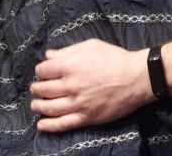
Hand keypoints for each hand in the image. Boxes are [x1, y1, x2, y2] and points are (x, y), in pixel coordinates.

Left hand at [30, 39, 152, 131]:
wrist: (136, 78)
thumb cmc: (114, 58)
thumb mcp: (91, 46)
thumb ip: (67, 50)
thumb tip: (49, 55)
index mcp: (70, 65)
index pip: (44, 70)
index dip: (40, 70)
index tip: (42, 71)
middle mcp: (71, 85)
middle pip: (43, 89)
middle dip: (36, 88)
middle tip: (37, 88)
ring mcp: (78, 103)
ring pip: (49, 108)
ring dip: (38, 106)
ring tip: (36, 104)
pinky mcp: (86, 118)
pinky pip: (63, 124)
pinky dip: (49, 126)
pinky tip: (41, 125)